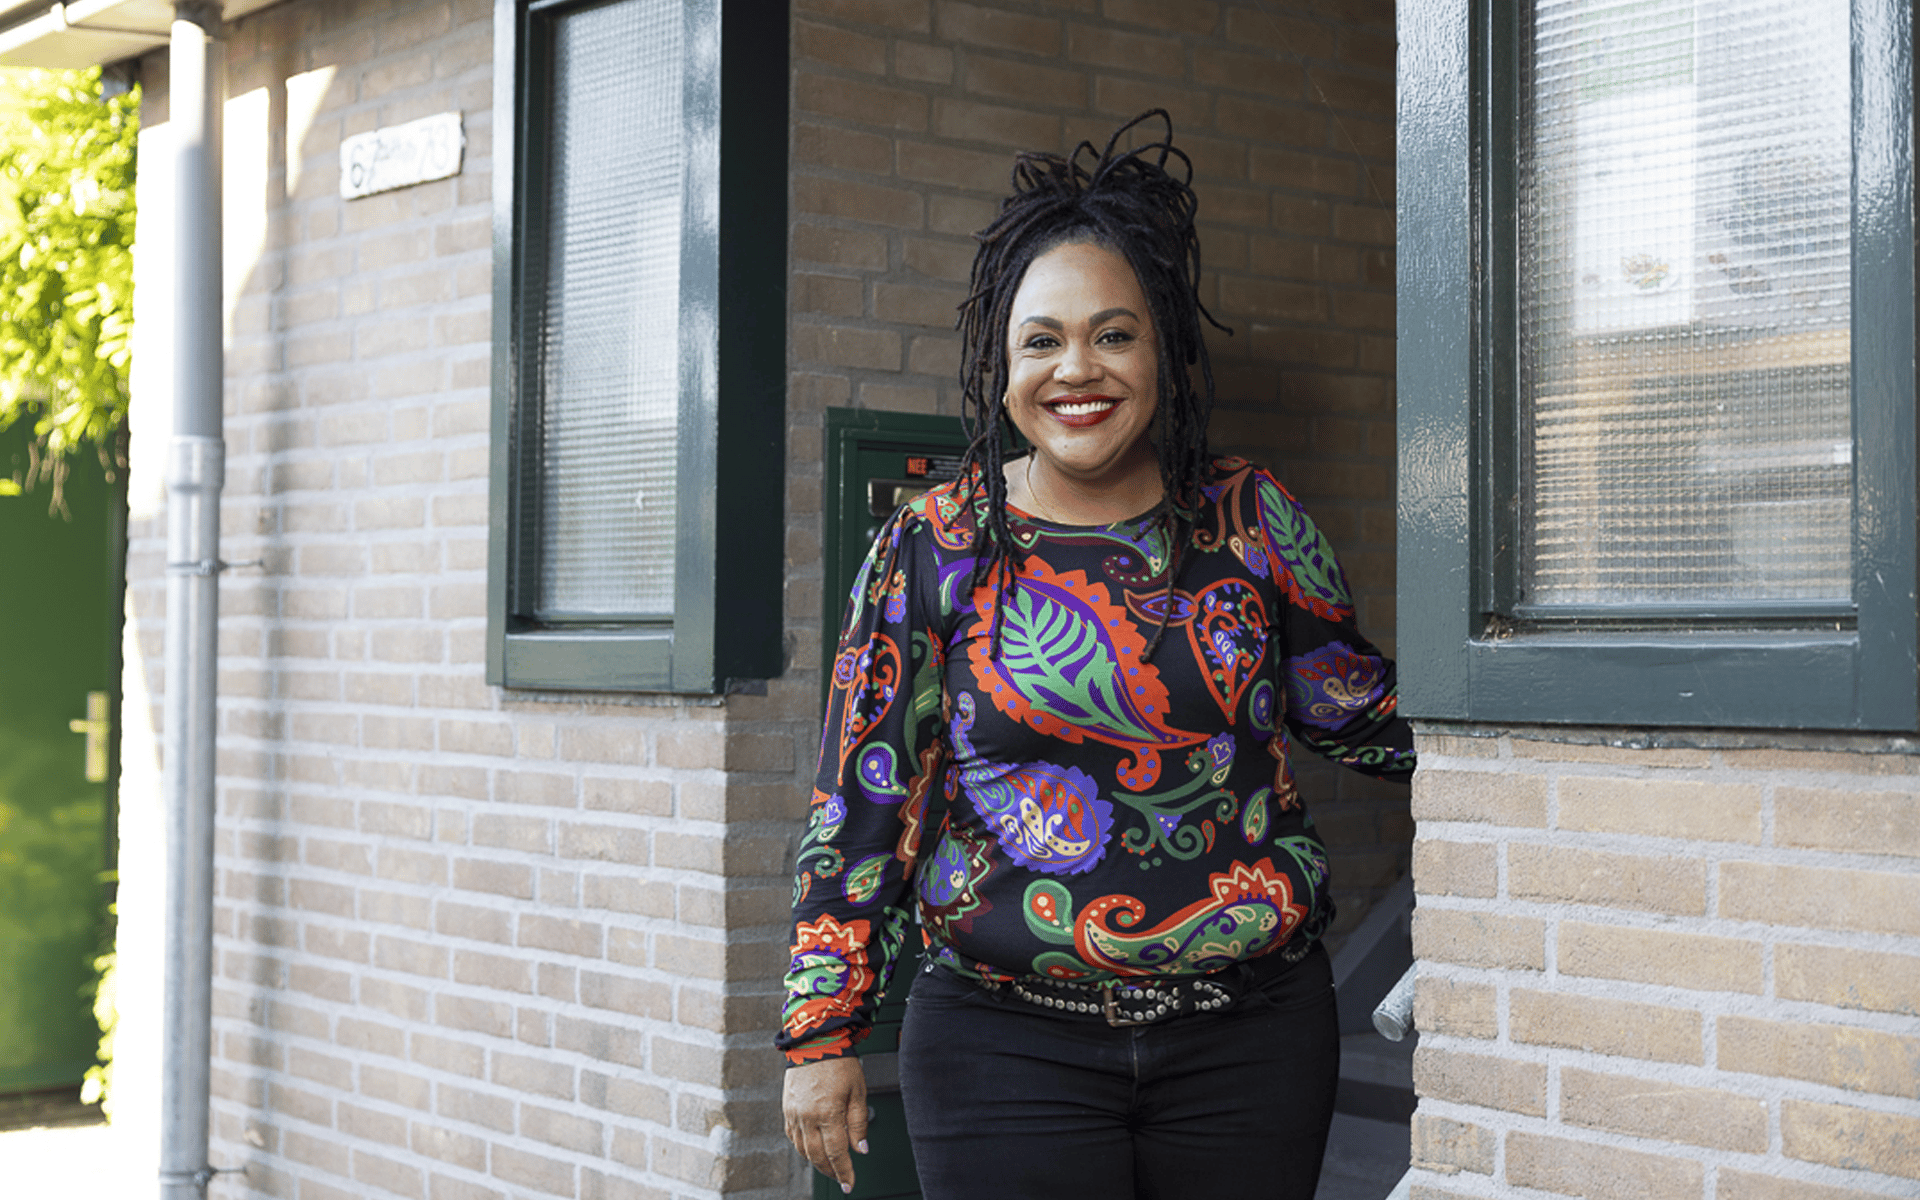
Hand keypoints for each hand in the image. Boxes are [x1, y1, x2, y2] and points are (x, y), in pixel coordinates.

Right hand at [783, 1056, 868, 1193]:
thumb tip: (861, 1149)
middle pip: (818, 1156)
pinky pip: (792, 1136)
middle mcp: (807, 1116)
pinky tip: (812, 1150)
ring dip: (817, 1162)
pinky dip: (803, 1148)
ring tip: (830, 1167)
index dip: (844, 1171)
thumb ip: (859, 1123)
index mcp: (827, 1112)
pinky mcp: (787, 1109)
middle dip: (831, 1171)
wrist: (814, 1041)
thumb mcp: (858, 1091)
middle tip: (841, 1179)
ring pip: (803, 1150)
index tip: (850, 1183)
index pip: (836, 1153)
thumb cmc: (839, 1062)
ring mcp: (794, 1113)